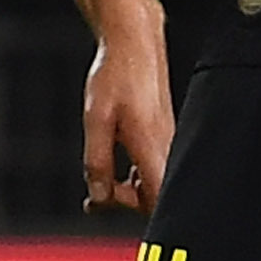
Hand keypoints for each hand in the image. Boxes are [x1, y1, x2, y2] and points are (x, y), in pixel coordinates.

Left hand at [81, 7, 172, 214]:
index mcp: (151, 147)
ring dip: (127, 191)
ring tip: (98, 187)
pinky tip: (114, 170)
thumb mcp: (96, 121)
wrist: (134, 43)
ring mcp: (165, 142)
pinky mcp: (161, 135)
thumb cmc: (115, 76)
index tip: (111, 211)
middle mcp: (165, 147)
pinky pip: (152, 169)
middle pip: (155, 199)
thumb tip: (99, 197)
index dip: (141, 217)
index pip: (157, 201)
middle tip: (94, 197)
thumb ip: (97, 163)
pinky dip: (133, 177)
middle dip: (125, 204)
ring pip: (154, 184)